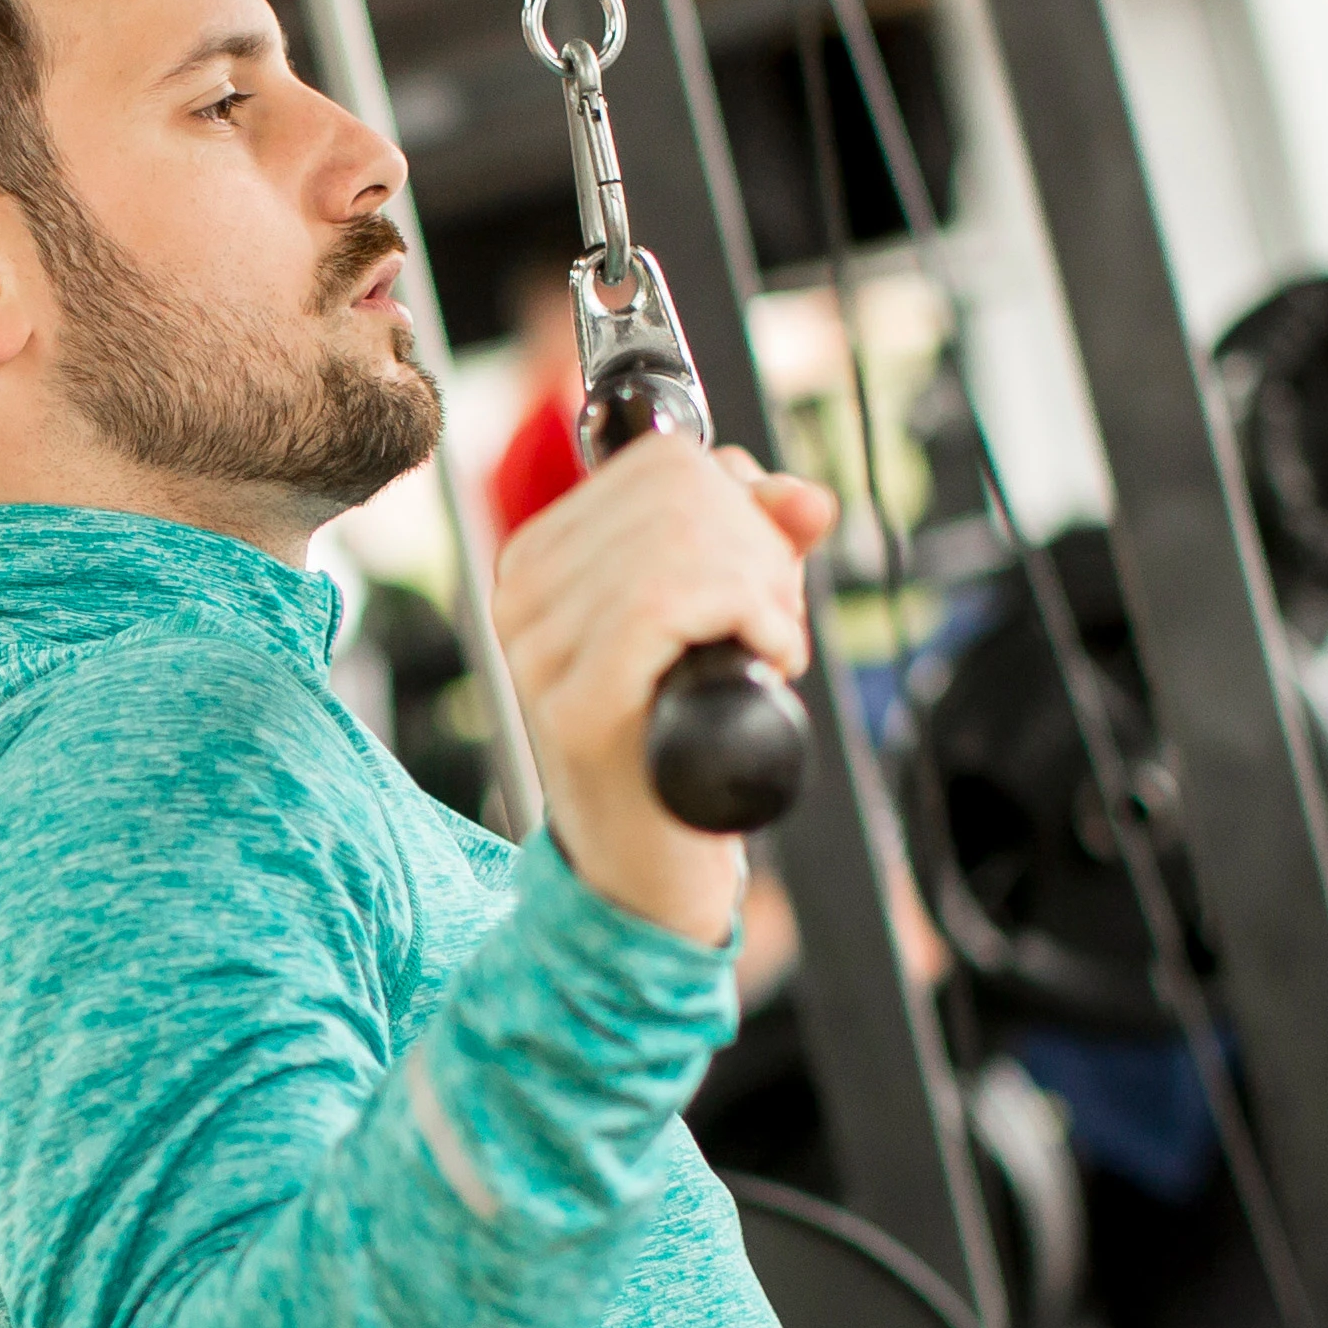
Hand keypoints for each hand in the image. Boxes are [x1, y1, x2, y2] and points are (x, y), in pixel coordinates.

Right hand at [480, 432, 834, 941]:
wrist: (646, 866)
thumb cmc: (677, 740)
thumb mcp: (719, 615)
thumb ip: (754, 539)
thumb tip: (804, 498)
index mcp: (541, 557)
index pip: (663, 461)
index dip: (741, 502)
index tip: (757, 576)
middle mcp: (523, 592)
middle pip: (680, 492)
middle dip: (758, 549)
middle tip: (767, 622)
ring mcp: (540, 648)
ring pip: (684, 541)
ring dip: (763, 592)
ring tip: (763, 647)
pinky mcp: (578, 700)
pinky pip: (675, 603)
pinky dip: (753, 622)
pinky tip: (765, 662)